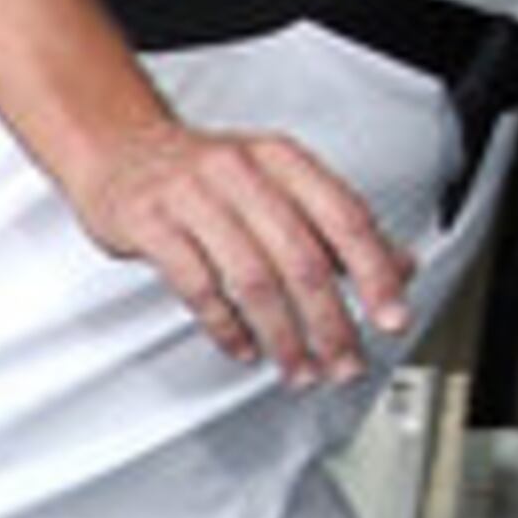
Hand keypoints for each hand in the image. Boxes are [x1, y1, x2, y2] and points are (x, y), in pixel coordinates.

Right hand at [68, 120, 408, 385]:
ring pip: (252, 278)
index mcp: (281, 158)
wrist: (118, 149)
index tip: (391, 317)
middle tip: (344, 362)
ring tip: (297, 367)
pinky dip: (227, 328)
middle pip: (302, 257)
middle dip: (329, 323)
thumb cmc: (202, 174)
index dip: (375, 273)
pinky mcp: (150, 223)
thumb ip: (334, 225)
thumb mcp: (275, 183)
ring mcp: (191, 195)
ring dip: (282, 336)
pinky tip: (244, 347)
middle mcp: (240, 171)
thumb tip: (399, 266)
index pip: (344, 217)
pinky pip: (197, 287)